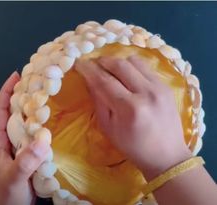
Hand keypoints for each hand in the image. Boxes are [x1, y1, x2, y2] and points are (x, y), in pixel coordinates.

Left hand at [0, 72, 49, 204]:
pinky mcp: (21, 153)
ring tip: (41, 98)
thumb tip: (43, 138)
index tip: (16, 77)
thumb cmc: (6, 197)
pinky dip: (34, 124)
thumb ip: (27, 160)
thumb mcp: (15, 178)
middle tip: (33, 83)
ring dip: (27, 109)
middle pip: (9, 113)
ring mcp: (12, 148)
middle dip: (18, 96)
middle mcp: (2, 142)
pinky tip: (45, 122)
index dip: (6, 93)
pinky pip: (27, 133)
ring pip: (19, 123)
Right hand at [75, 56, 191, 178]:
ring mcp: (159, 87)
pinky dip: (132, 67)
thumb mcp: (109, 128)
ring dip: (118, 62)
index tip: (79, 63)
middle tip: (94, 63)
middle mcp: (146, 93)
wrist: (166, 155)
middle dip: (103, 61)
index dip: (89, 70)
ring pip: (134, 61)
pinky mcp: (166, 86)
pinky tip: (127, 76)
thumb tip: (90, 80)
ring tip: (110, 69)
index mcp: (129, 108)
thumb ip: (99, 102)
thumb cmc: (133, 147)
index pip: (104, 81)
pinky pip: (145, 67)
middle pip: (120, 65)